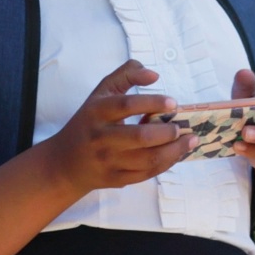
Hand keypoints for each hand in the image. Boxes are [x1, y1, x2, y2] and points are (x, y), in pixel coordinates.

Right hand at [45, 60, 197, 194]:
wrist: (64, 163)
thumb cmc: (89, 122)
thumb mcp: (101, 93)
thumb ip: (126, 74)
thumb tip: (153, 75)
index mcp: (97, 112)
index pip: (126, 105)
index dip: (152, 102)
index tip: (173, 103)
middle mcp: (101, 138)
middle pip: (140, 137)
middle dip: (167, 132)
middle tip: (182, 127)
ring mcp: (108, 161)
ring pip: (147, 160)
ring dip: (174, 151)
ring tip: (189, 140)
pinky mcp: (115, 179)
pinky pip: (146, 174)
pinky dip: (166, 164)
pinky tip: (176, 154)